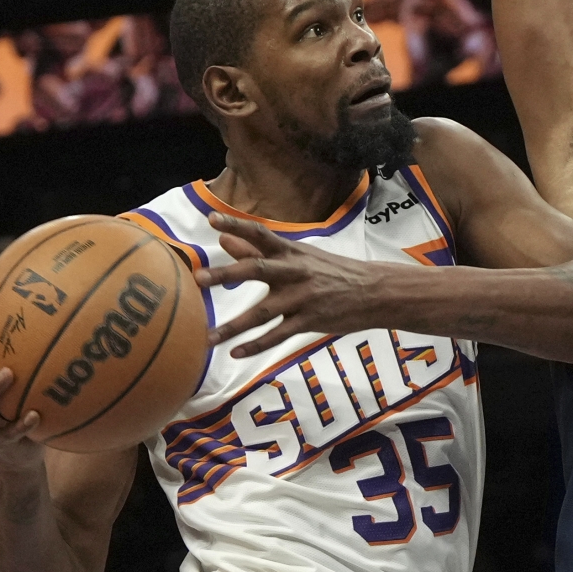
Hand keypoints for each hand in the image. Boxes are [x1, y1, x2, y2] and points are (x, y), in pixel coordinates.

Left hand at [199, 216, 394, 359]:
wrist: (374, 292)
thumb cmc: (331, 272)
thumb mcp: (298, 257)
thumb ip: (257, 250)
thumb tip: (223, 239)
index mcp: (290, 251)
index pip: (259, 233)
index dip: (235, 224)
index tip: (211, 219)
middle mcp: (293, 271)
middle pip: (256, 270)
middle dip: (226, 275)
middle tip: (199, 279)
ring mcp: (301, 298)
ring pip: (262, 312)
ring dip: (234, 326)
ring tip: (209, 338)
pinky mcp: (309, 321)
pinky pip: (278, 335)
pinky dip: (256, 345)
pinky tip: (236, 353)